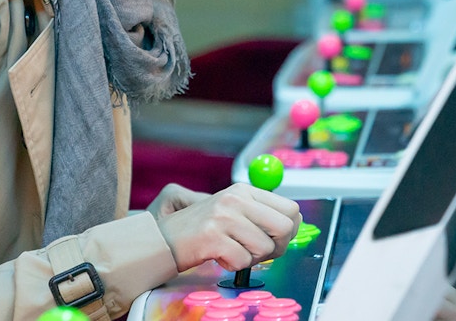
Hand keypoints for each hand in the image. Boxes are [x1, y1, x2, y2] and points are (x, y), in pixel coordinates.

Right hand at [154, 182, 301, 271]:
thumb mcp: (230, 211)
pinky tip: (216, 255)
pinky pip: (241, 262)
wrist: (161, 239)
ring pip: (264, 248)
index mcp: (243, 190)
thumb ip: (259, 215)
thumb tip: (293, 225)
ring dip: (249, 258)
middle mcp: (235, 199)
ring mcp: (223, 216)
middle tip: (255, 252)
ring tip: (229, 251)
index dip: (288, 230)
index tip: (273, 240)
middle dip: (276, 247)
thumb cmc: (199, 230)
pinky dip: (231, 265)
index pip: (290, 208)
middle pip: (286, 227)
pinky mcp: (212, 237)